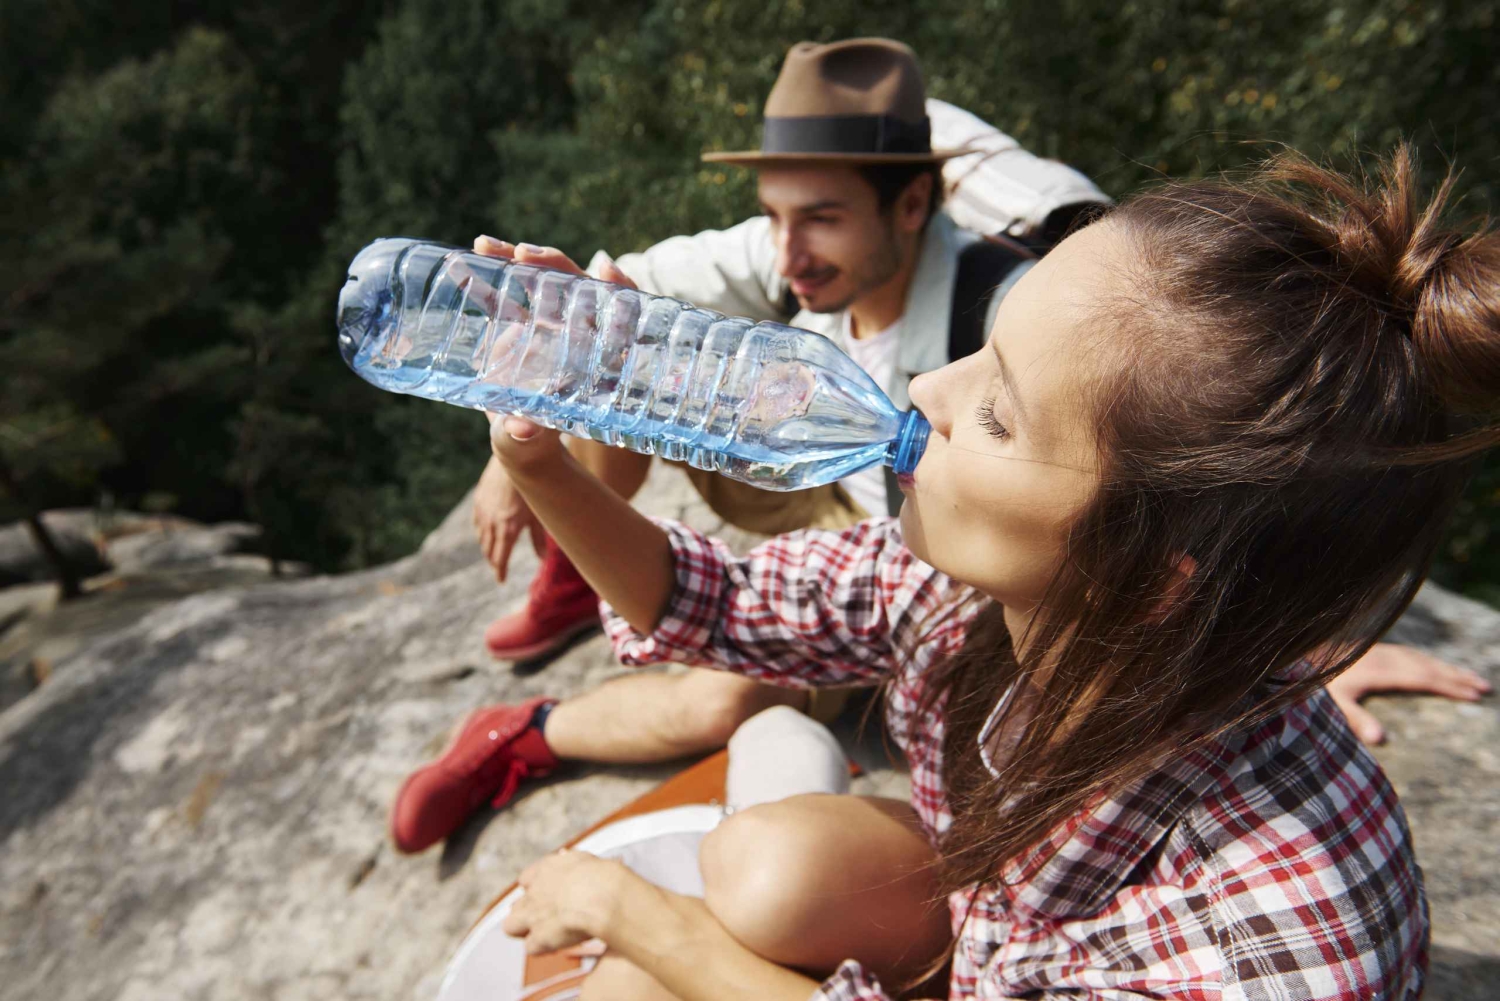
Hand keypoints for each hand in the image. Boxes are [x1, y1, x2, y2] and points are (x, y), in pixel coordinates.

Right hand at [472, 236, 639, 485]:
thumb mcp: (531, 444)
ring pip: (542, 283)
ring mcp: (550, 326)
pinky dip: (489, 277)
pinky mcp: (522, 324)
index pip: (620, 318)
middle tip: (525, 256)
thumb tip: (523, 431)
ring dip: (518, 261)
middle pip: (579, 289)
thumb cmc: (533, 445)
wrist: (518, 441)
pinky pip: (508, 295)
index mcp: (597, 364)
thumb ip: (528, 439)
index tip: (606, 269)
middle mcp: (578, 337)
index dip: (618, 291)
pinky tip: (466, 259)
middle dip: (556, 267)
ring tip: (487, 246)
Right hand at [472, 455, 543, 582]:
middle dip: (494, 561)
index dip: (500, 572)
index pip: (500, 559)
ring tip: (494, 552)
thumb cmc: (532, 487)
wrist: (514, 459)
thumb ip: (538, 539)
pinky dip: (481, 532)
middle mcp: (492, 524)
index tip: (501, 581)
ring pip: (482, 538)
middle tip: (499, 567)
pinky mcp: (478, 501)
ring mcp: (483, 512)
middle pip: (489, 551)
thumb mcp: (539, 514)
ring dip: (487, 548)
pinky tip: (486, 532)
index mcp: (508, 530)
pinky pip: (477, 523)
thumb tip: (543, 559)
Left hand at [502, 849, 632, 954]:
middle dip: (527, 913)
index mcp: (547, 869)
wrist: (602, 896)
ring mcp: (532, 914)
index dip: (534, 889)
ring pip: (511, 926)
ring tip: (546, 936)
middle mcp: (534, 891)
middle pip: (516, 905)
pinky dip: (542, 948)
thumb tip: (565, 858)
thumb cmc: (603, 878)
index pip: (526, 879)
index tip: (548, 895)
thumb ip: (571, 863)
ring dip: (525, 932)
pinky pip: (531, 947)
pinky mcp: (538, 936)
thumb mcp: (585, 861)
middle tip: (546, 918)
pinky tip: (556, 946)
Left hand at [1327, 642, 1491, 744]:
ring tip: (1472, 678)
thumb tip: (1381, 740)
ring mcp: (1380, 651)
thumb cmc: (1316, 685)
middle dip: (1457, 677)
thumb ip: (1356, 720)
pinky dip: (1429, 661)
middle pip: (1428, 666)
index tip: (1474, 696)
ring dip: (1447, 667)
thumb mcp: (1332, 705)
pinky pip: (1411, 654)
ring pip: (1422, 658)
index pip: (1423, 679)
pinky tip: (1437, 667)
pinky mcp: (1375, 650)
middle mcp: (1384, 658)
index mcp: (1379, 672)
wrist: (1300, 655)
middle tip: (1486, 688)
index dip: (1449, 687)